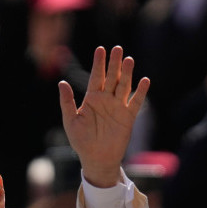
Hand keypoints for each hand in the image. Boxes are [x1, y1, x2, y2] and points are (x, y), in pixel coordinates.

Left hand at [59, 45, 149, 187]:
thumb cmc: (80, 140)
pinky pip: (135, 103)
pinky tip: (144, 81)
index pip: (96, 76)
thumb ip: (67, 102)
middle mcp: (106, 100)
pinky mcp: (128, 117)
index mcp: (91, 98)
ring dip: (127, 74)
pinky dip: (140, 92)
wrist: (95, 158)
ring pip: (124, 86)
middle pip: (111, 78)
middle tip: (117, 49)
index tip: (100, 49)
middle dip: (114, 64)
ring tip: (129, 60)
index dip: (98, 63)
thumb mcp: (70, 120)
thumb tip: (62, 82)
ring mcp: (118, 107)